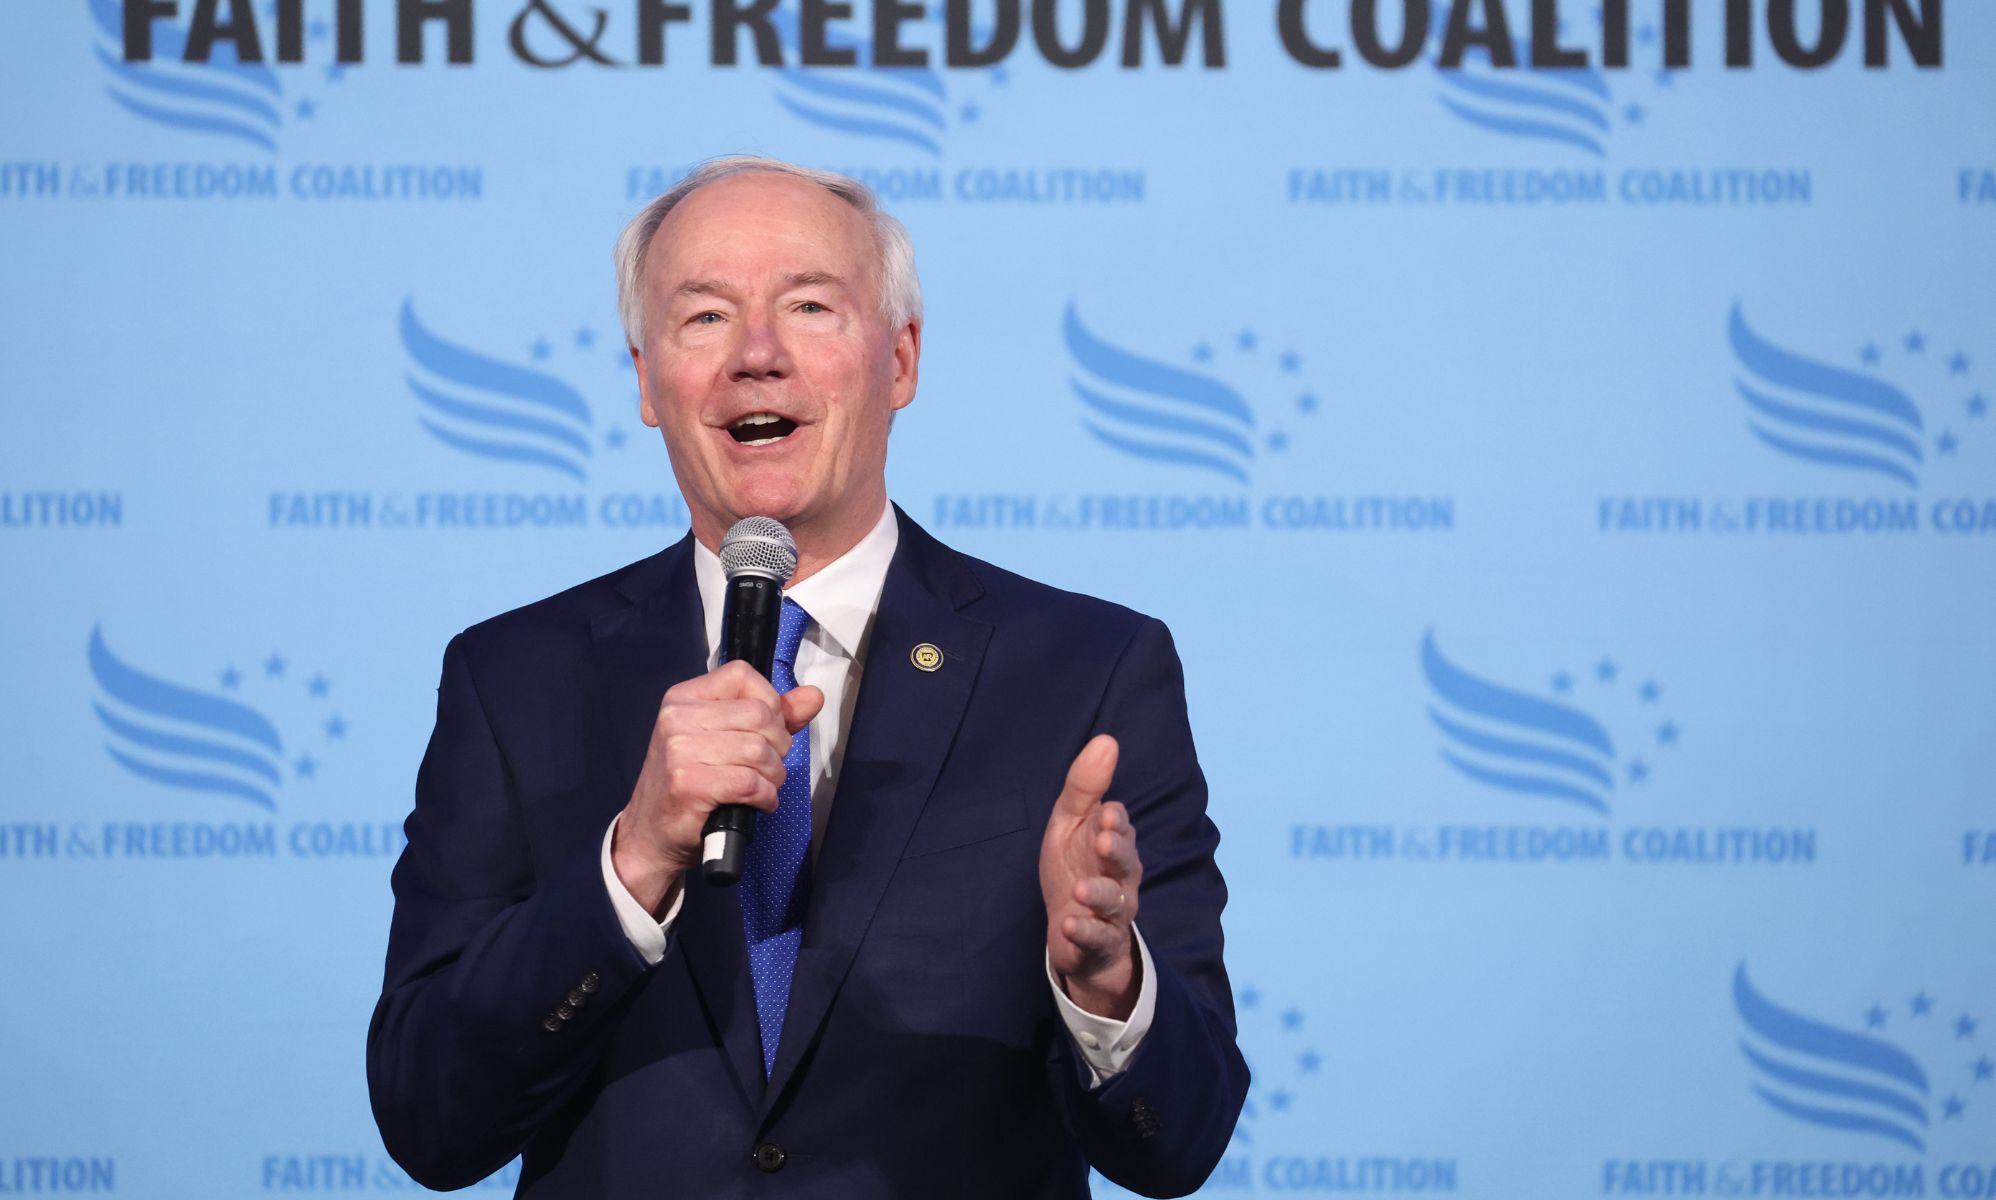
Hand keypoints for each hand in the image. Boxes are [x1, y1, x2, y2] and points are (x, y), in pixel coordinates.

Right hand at [612, 660, 822, 912]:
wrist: (650, 833)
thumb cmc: (690, 783)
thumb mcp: (724, 739)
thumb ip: (773, 716)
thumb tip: (813, 696)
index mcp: (684, 697)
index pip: (743, 675)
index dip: (769, 702)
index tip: (766, 730)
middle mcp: (677, 717)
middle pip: (759, 715)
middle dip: (778, 745)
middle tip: (767, 766)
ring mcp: (680, 751)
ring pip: (759, 750)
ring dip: (773, 775)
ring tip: (762, 786)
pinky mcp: (688, 784)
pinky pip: (750, 782)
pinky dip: (765, 796)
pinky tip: (758, 802)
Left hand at [1040, 734, 1142, 1019]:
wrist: (1073, 932)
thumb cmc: (1075, 868)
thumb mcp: (1070, 825)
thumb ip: (1085, 786)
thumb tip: (1106, 739)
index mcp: (1114, 844)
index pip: (1118, 829)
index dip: (1114, 823)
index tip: (1106, 814)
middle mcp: (1121, 876)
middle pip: (1126, 863)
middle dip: (1118, 851)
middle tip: (1103, 841)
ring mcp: (1112, 911)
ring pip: (1116, 902)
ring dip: (1099, 894)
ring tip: (1080, 890)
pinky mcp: (1099, 942)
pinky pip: (1098, 938)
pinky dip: (1084, 932)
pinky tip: (1069, 924)